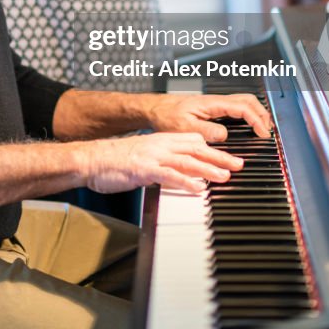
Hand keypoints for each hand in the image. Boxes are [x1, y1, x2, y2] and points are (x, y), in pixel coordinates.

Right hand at [83, 131, 243, 194]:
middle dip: (219, 157)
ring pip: (187, 160)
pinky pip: (169, 175)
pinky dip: (186, 182)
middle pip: (196, 149)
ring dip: (208, 169)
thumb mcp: (143, 156)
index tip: (228, 156)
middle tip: (238, 165)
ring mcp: (152, 156)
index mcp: (160, 139)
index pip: (193, 140)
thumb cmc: (114, 161)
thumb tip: (179, 172)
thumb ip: (162, 162)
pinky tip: (198, 188)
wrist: (91, 159)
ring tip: (224, 176)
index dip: (212, 149)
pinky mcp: (144, 169)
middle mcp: (159, 144)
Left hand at [147, 93, 271, 141]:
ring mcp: (215, 104)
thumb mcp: (185, 127)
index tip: (263, 133)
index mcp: (212, 103)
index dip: (256, 120)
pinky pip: (236, 108)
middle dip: (262, 114)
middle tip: (268, 131)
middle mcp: (216, 101)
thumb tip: (224, 135)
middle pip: (248, 100)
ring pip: (243, 102)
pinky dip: (247, 115)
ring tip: (263, 129)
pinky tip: (248, 125)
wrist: (156, 109)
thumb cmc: (167, 116)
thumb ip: (206, 131)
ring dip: (256, 113)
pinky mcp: (213, 109)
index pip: (242, 107)